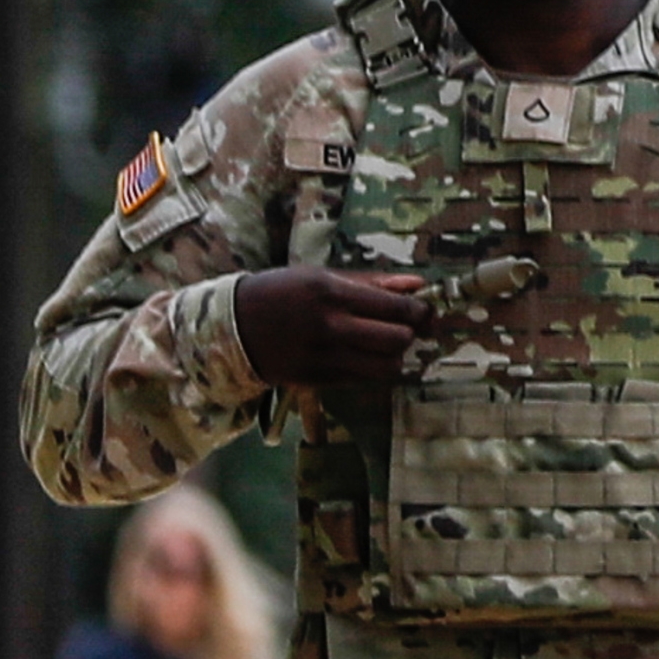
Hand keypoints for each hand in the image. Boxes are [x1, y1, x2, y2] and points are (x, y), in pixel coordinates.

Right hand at [228, 260, 427, 400]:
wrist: (234, 326)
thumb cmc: (283, 293)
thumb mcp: (322, 277)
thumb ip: (372, 283)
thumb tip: (417, 285)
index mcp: (331, 293)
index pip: (396, 308)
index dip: (420, 312)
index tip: (424, 311)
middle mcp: (329, 326)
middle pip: (397, 340)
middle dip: (410, 334)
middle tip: (406, 328)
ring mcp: (321, 357)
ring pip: (385, 368)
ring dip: (395, 358)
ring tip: (386, 346)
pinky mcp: (315, 380)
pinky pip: (362, 381)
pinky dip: (372, 371)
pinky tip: (364, 357)